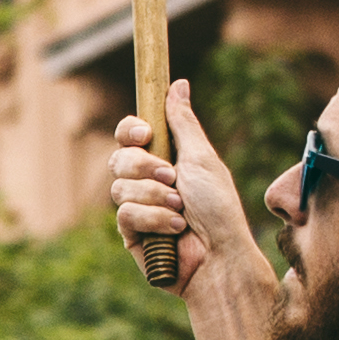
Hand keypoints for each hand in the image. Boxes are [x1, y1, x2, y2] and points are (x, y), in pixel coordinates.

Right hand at [110, 81, 263, 290]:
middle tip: (170, 176)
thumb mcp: (202, 158)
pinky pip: (125, 214)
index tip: (146, 134)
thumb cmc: (220, 208)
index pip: (130, 137)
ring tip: (180, 208)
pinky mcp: (131, 234)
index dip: (130, 131)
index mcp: (165, 159)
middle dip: (143, 166)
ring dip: (154, 195)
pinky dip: (153, 218)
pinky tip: (175, 227)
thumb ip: (183, 123)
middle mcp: (148, 182)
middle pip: (119, 159)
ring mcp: (138, 208)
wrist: (220, 255)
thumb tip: (177, 84)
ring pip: (119, 187)